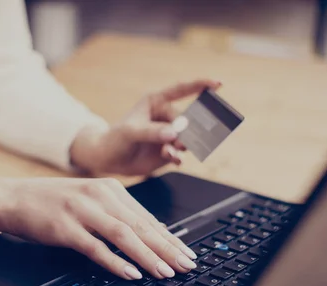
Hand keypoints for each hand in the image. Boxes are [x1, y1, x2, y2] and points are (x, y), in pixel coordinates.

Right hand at [0, 176, 197, 279]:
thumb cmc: (52, 201)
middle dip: (167, 248)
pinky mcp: (65, 228)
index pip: (147, 217)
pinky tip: (131, 273)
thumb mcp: (90, 199)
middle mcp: (99, 196)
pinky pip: (96, 247)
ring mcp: (82, 211)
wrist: (12, 198)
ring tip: (166, 272)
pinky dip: (116, 262)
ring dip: (148, 256)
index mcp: (109, 188)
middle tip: (187, 265)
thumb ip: (119, 213)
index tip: (187, 253)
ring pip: (124, 235)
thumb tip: (151, 234)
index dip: (169, 238)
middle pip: (141, 226)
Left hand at [70, 79, 220, 174]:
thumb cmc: (115, 139)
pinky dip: (178, 157)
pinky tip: (172, 159)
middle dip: (191, 129)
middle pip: (188, 120)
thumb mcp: (131, 132)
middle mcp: (166, 117)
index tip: (218, 84)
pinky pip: (180, 154)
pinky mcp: (168, 151)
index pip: (181, 90)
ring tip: (170, 151)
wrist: (107, 159)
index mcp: (157, 102)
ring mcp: (169, 135)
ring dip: (182, 145)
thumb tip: (173, 134)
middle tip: (186, 138)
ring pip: (187, 138)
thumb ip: (152, 132)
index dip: (200, 85)